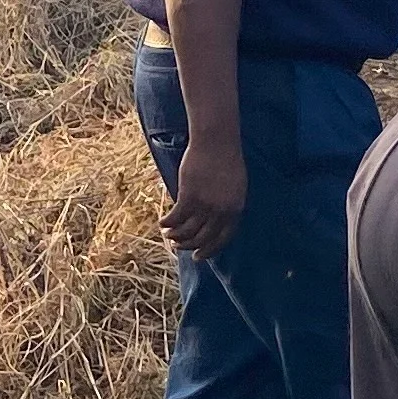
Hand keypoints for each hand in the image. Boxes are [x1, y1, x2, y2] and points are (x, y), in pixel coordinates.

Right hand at [163, 136, 247, 255]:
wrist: (216, 141)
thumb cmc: (226, 159)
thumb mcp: (235, 186)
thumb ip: (227, 205)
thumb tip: (215, 221)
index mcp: (235, 210)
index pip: (223, 239)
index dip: (209, 250)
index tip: (198, 257)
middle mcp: (221, 211)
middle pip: (202, 238)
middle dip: (188, 245)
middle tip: (177, 247)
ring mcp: (205, 205)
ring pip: (187, 230)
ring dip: (175, 236)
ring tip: (167, 235)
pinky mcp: (189, 196)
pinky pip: (176, 218)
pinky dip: (167, 223)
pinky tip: (162, 223)